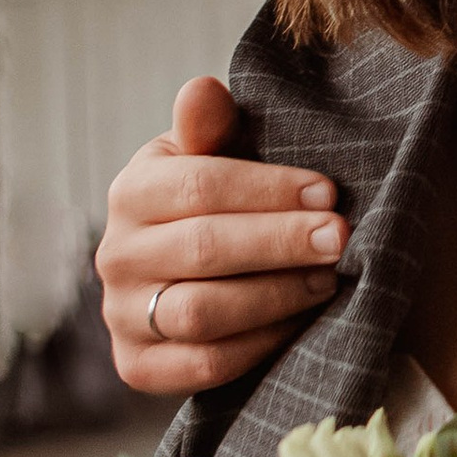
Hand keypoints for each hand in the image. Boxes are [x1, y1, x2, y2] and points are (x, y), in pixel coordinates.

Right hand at [94, 77, 344, 394]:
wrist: (187, 274)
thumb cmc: (215, 201)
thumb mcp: (212, 153)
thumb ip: (211, 124)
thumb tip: (203, 89)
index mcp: (132, 191)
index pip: (199, 187)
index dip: (268, 189)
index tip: (328, 192)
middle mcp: (115, 255)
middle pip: (203, 249)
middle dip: (281, 242)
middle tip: (340, 237)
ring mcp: (121, 316)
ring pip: (201, 312)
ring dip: (275, 296)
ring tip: (327, 279)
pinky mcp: (136, 367)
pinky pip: (203, 365)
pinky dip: (259, 346)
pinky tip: (300, 322)